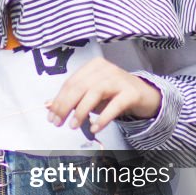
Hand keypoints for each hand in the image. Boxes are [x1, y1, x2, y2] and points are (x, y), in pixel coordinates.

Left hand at [44, 58, 161, 135]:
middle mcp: (106, 69)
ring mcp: (120, 79)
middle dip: (65, 106)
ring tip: (74, 126)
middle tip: (58, 123)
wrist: (146, 95)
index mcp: (94, 66)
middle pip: (80, 86)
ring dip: (82, 111)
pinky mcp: (132, 93)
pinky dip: (103, 118)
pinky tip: (95, 128)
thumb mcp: (92, 95)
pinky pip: (115, 105)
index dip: (59, 100)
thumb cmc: (115, 94)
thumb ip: (73, 98)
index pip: (71, 82)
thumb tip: (49, 106)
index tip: (51, 117)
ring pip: (95, 93)